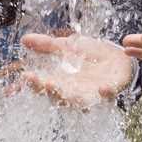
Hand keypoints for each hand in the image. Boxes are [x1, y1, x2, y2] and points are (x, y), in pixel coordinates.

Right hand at [18, 33, 135, 108]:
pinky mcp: (108, 93)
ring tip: (61, 89)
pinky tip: (102, 88)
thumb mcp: (67, 46)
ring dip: (70, 98)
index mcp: (61, 81)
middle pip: (57, 97)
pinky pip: (106, 98)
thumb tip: (24, 39)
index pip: (43, 85)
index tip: (26, 75)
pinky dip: (104, 95)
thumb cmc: (90, 55)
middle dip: (49, 91)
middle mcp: (72, 92)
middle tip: (44, 83)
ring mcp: (90, 95)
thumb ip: (47, 45)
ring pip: (77, 102)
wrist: (118, 58)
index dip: (33, 83)